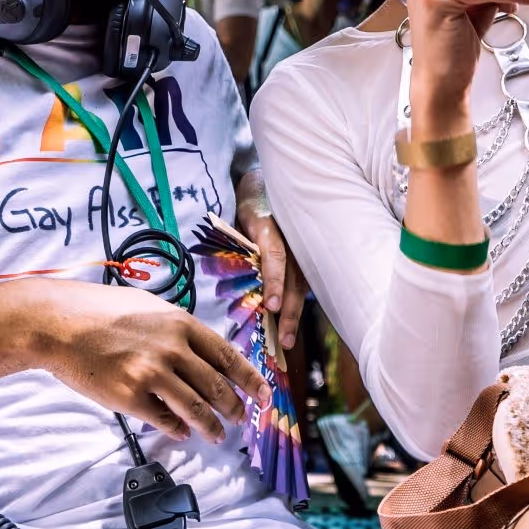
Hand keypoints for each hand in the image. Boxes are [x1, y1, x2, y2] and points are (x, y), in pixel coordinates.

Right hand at [27, 279, 269, 443]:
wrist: (59, 323)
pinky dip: (176, 429)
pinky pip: (164, 420)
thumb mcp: (150, 309)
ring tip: (216, 436)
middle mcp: (172, 348)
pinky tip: (179, 432)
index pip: (229, 357)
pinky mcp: (129, 395)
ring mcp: (151, 373)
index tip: (264, 396)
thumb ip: (178, 331)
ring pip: (195, 409)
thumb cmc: (101, 312)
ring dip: (210, 427)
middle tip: (240, 419)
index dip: (251, 380)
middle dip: (234, 408)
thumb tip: (202, 355)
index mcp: (182, 324)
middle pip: (217, 387)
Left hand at [241, 199, 308, 351]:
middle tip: (283, 340)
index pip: (275, 257)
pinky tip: (289, 327)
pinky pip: (302, 284)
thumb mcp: (239, 218)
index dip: (274, 282)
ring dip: (294, 315)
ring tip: (287, 341)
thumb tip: (221, 275)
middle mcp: (293, 240)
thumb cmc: (251, 205)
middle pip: (294, 280)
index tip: (271, 306)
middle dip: (288, 312)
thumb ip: (235, 245)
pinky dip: (295, 305)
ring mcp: (303, 250)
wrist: (273, 186)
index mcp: (271, 227)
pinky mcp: (306, 258)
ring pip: (300, 286)